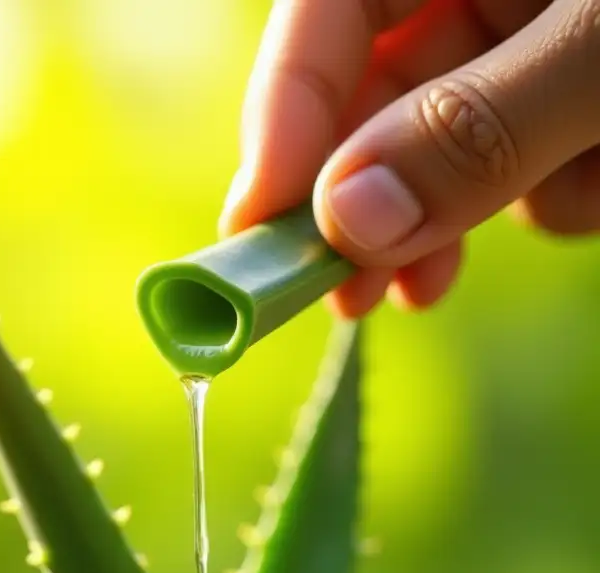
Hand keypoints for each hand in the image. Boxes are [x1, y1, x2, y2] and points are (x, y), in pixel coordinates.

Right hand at [221, 0, 599, 316]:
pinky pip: (527, 167)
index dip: (282, 114)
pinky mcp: (574, 101)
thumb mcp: (598, 54)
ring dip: (454, 216)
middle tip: (335, 292)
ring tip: (436, 281)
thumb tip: (346, 218)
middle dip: (358, 202)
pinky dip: (552, 198)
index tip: (259, 226)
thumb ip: (475, 128)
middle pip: (371, 93)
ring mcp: (532, 42)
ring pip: (448, 148)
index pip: (324, 9)